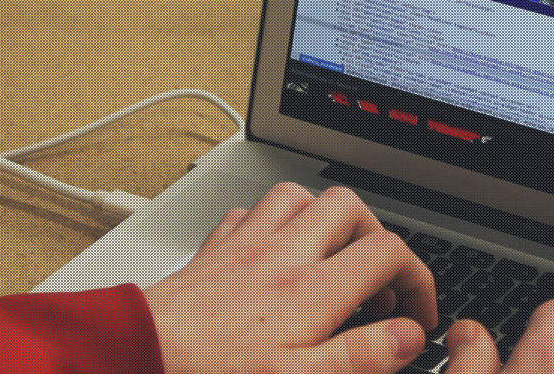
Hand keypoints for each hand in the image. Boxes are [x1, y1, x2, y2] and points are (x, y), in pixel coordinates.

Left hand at [143, 182, 439, 373]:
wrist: (135, 353)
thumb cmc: (210, 372)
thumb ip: (360, 356)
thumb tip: (407, 337)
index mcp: (312, 290)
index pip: (388, 254)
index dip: (418, 279)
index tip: (417, 314)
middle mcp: (281, 255)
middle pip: (349, 208)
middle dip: (377, 235)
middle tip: (379, 280)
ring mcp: (244, 246)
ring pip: (297, 197)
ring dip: (324, 219)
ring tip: (332, 257)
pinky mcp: (211, 252)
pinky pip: (246, 214)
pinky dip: (268, 225)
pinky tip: (271, 253)